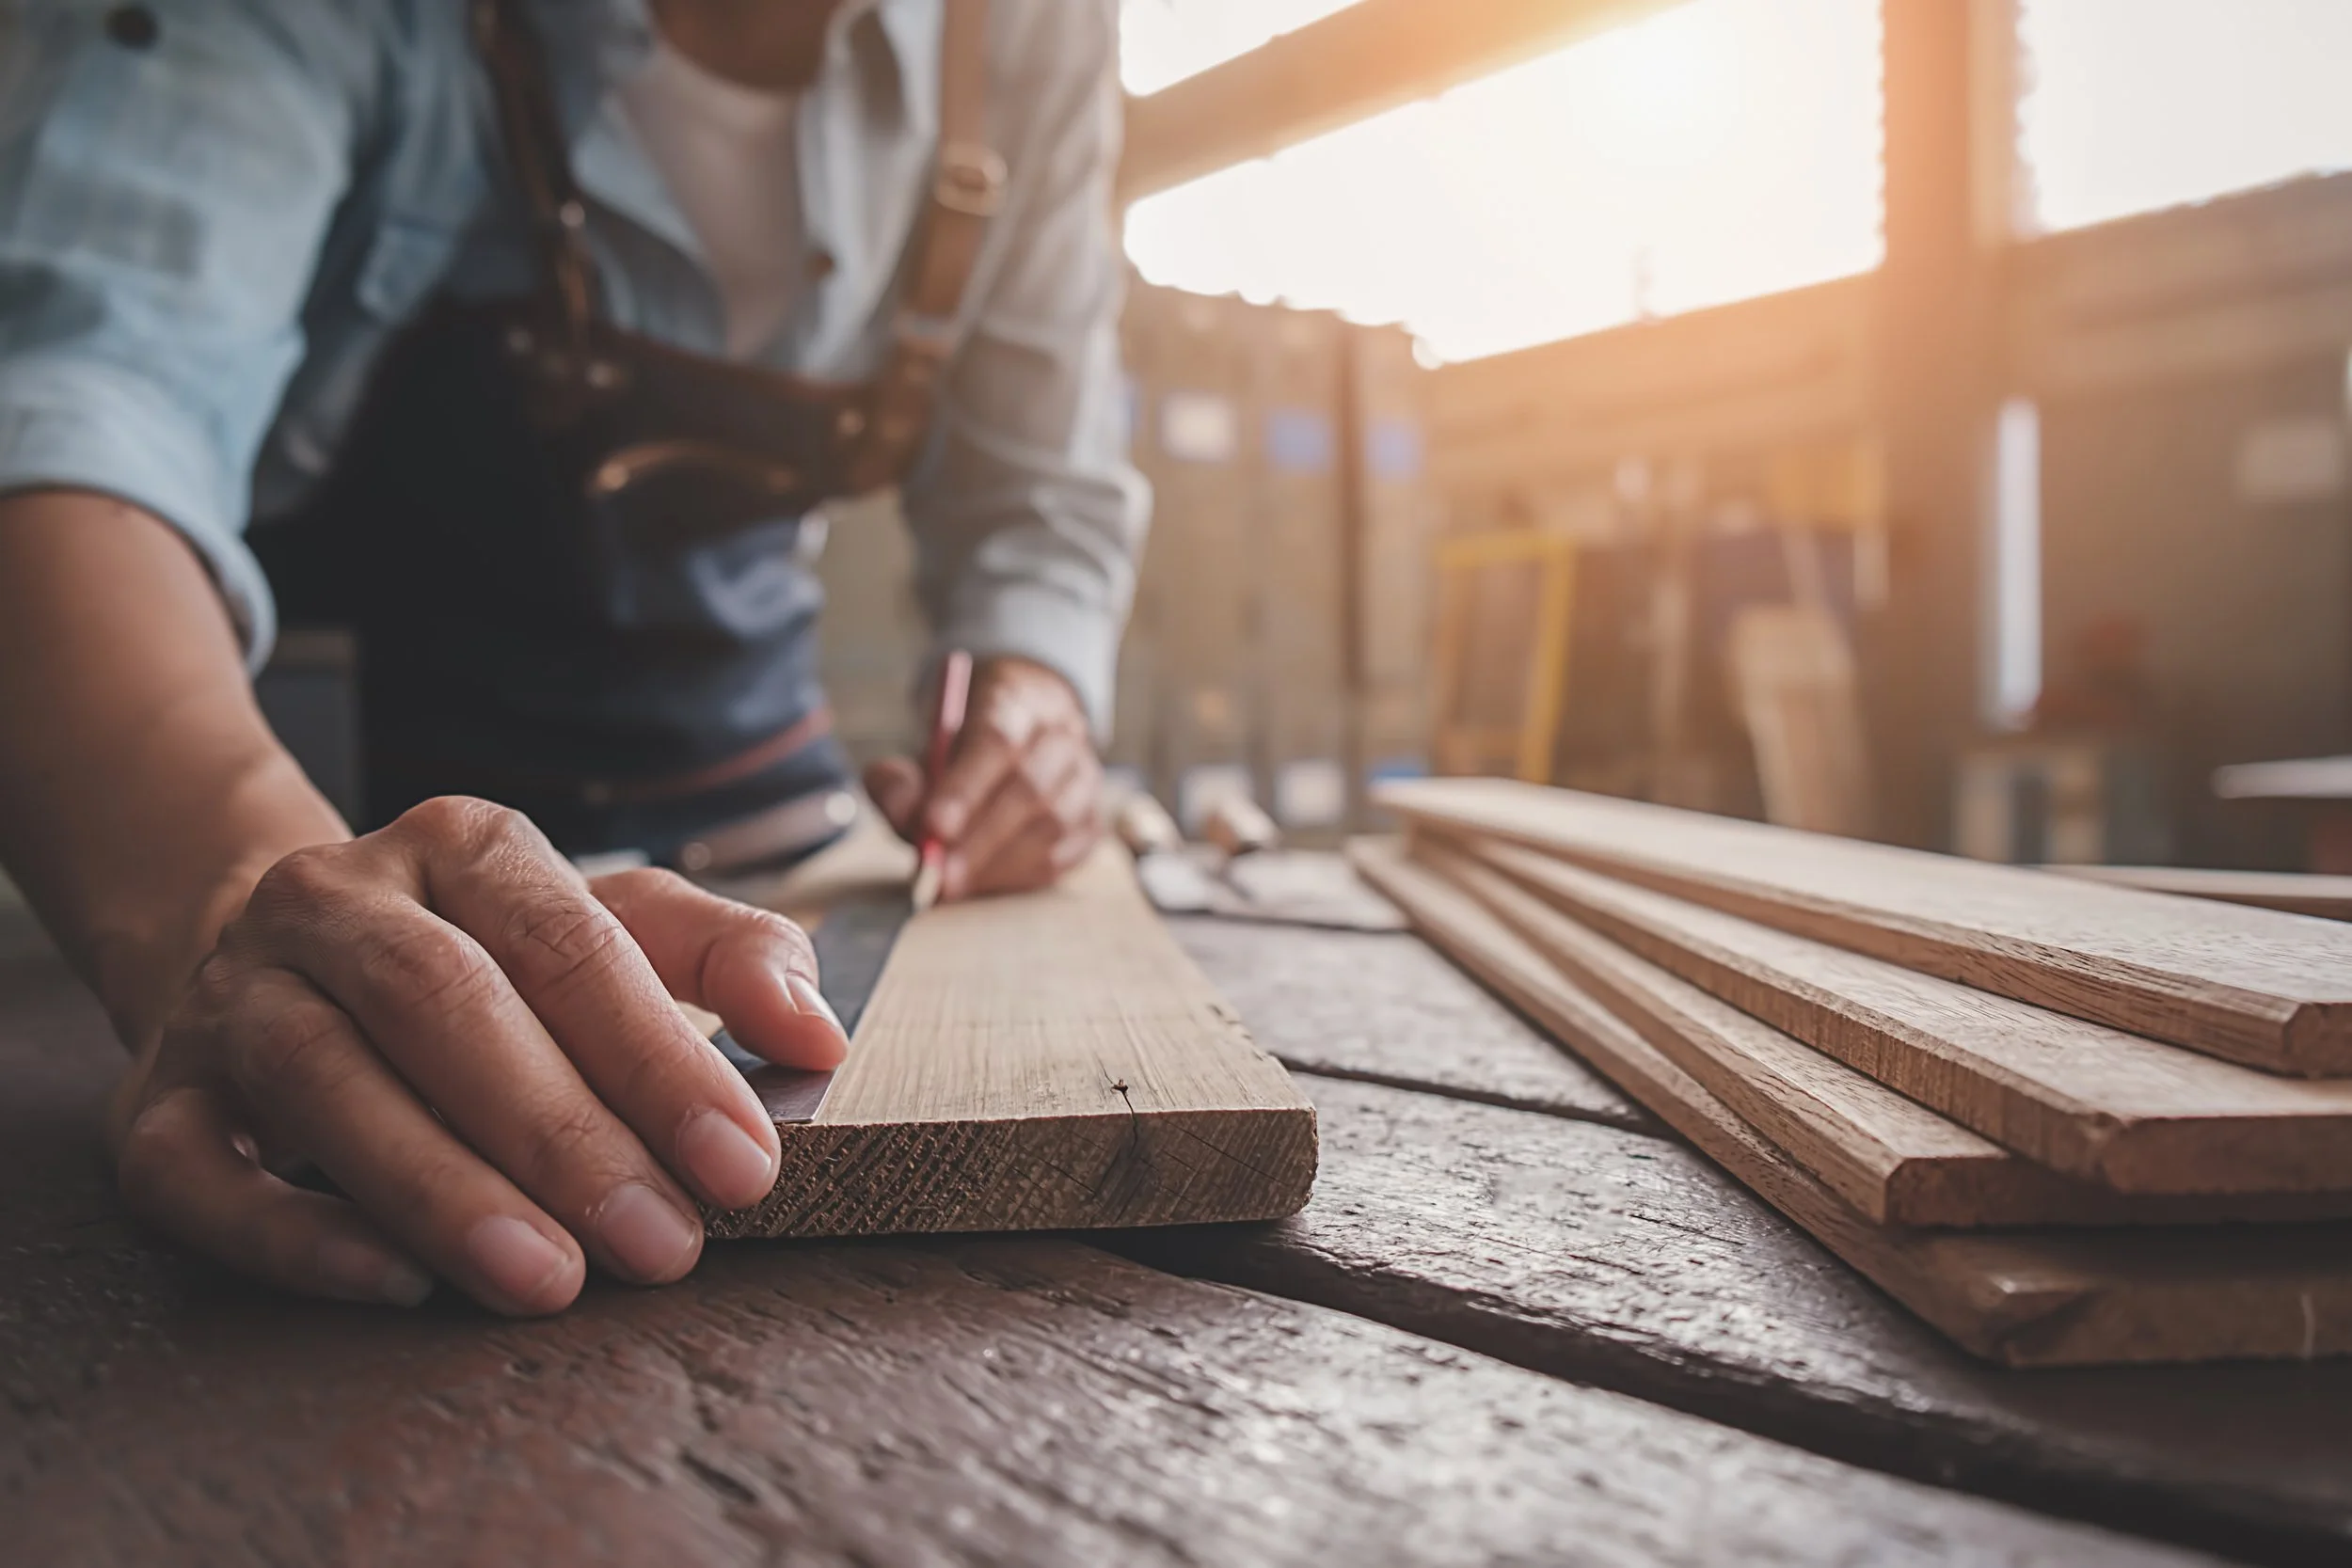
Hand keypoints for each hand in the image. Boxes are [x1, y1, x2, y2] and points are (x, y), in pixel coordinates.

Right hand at [111, 798, 848, 1314]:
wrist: (282, 957)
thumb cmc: (491, 960)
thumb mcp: (616, 928)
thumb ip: (729, 960)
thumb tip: (819, 1036)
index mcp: (461, 846)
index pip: (570, 942)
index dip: (659, 1057)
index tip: (743, 1163)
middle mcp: (335, 901)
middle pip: (447, 1006)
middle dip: (565, 1134)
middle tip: (662, 1245)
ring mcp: (234, 998)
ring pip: (327, 1080)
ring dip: (444, 1189)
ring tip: (548, 1281)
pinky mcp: (158, 1105)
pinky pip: (200, 1174)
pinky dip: (294, 1235)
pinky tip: (397, 1285)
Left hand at [863, 656, 1102, 901]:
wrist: (1026, 730)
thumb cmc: (964, 748)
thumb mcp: (920, 750)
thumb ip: (900, 779)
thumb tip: (904, 813)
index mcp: (1017, 699)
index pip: (997, 740)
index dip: (965, 787)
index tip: (933, 827)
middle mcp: (1063, 734)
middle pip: (1029, 787)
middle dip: (980, 838)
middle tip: (940, 874)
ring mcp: (1085, 777)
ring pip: (1054, 824)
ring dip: (999, 862)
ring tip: (954, 884)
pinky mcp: (1092, 820)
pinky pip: (1064, 854)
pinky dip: (1020, 876)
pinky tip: (984, 884)